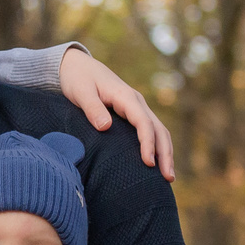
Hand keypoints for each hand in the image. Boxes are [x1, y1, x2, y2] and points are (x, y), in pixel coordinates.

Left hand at [57, 49, 174, 179]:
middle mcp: (136, 102)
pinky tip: (156, 163)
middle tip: (167, 178)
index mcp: (126, 97)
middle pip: (158, 129)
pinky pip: (150, 130)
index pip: (144, 123)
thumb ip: (92, 108)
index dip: (148, 144)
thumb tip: (105, 127)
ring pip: (158, 130)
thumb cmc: (77, 79)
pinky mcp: (132, 113)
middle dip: (165, 153)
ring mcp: (136, 107)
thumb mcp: (80, 91)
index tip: (148, 163)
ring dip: (165, 152)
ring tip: (167, 177)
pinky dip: (157, 146)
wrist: (76, 65)